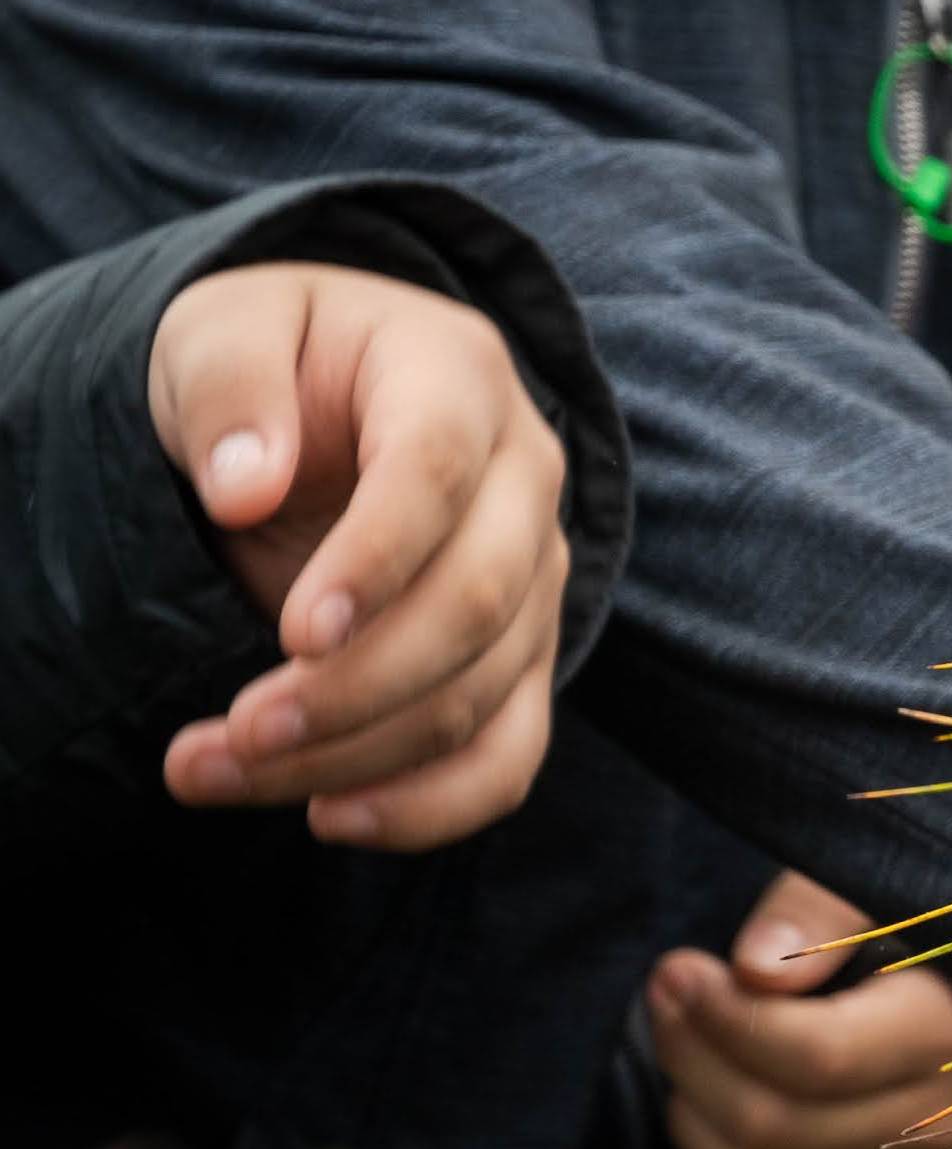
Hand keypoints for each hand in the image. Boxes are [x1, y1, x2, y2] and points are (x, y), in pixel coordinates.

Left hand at [150, 259, 573, 848]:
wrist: (325, 395)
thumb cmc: (272, 360)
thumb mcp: (223, 331)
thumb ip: (229, 387)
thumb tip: (246, 490)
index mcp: (458, 376)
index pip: (440, 472)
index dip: (378, 559)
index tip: (294, 633)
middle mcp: (525, 476)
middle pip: (480, 600)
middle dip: (359, 685)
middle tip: (235, 732)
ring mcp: (535, 573)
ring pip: (483, 690)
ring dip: (357, 756)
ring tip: (219, 773)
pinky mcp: (519, 654)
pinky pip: (510, 752)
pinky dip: (435, 804)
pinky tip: (332, 818)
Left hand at [653, 872, 951, 1148]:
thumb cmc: (901, 951)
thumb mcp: (866, 902)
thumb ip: (816, 914)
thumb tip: (753, 968)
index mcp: (945, 1039)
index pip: (820, 1056)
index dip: (730, 1019)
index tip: (682, 969)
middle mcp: (935, 1131)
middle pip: (769, 1121)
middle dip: (693, 1055)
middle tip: (666, 995)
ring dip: (691, 1113)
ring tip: (686, 1050)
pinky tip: (709, 1105)